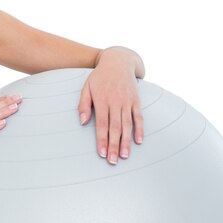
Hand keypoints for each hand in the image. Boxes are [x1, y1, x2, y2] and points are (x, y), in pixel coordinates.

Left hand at [78, 49, 143, 164]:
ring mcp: (127, 101)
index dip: (102, 139)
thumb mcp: (86, 87)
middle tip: (113, 161)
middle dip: (114, 145)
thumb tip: (82, 121)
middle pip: (115, 127)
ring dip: (126, 142)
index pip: (101, 124)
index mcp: (101, 100)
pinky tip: (139, 141)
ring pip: (127, 125)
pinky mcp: (136, 100)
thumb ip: (83, 104)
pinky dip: (140, 129)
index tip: (102, 153)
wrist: (118, 61)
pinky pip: (139, 117)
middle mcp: (115, 102)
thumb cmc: (99, 77)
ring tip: (125, 156)